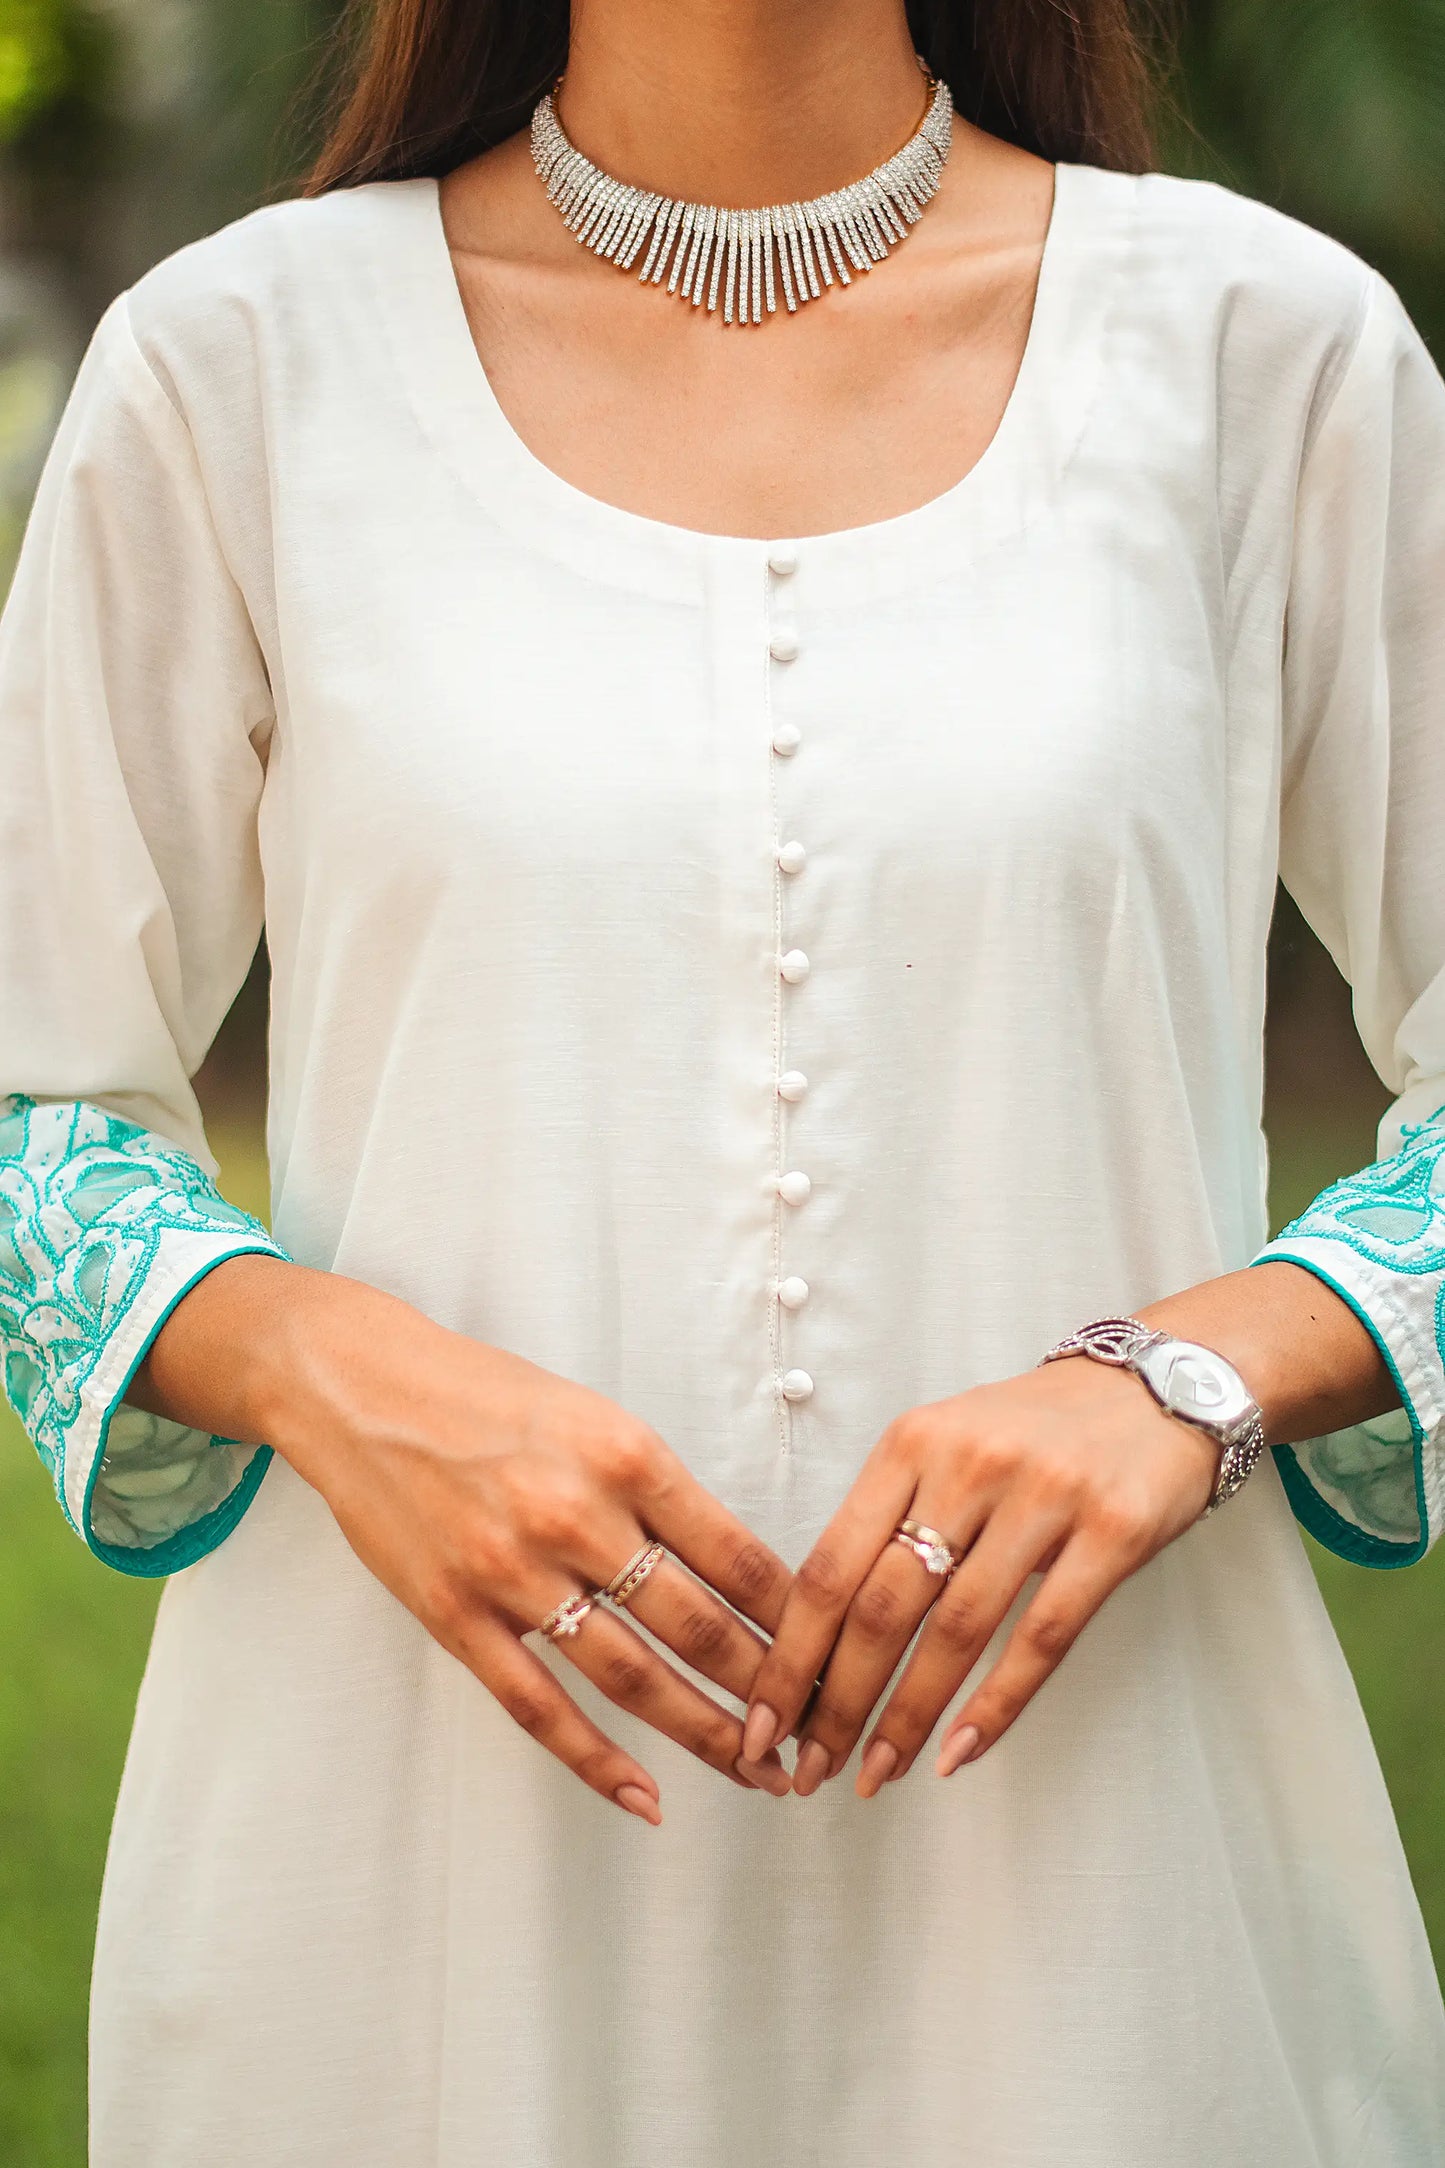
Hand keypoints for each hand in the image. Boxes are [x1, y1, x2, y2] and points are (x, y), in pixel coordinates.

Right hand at [136, 1260, 793, 1821]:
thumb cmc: (487, 1396)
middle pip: (700, 1628)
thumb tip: (735, 1569)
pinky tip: (645, 1797)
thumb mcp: (593, 1416)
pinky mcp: (456, 1617)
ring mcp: (512, 1574)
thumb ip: (658, 1489)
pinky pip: (539, 1707)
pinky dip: (596, 1761)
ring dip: (705, 1734)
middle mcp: (576, 1516)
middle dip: (770, 1693)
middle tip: (816, 1737)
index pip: (738, 1557)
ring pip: (632, 1678)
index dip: (796, 1620)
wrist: (363, 1389)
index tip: (834, 1659)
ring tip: (759, 1772)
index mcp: (625, 1456)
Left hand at [739, 1353, 1218, 1797]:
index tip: (762, 1721)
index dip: (791, 1654)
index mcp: (910, 1443)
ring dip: (907, 1717)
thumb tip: (820, 1629)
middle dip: (837, 1703)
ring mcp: (1043, 1497)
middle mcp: (968, 1465)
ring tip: (877, 1774)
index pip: (830, 1564)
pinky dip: (995, 1706)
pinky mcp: (1112, 1532)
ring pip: (955, 1632)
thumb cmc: (1036, 1430)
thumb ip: (890, 1515)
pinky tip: (958, 1753)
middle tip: (811, 1769)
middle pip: (881, 1607)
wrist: (1158, 1385)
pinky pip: (1041, 1638)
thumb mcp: (946, 1443)